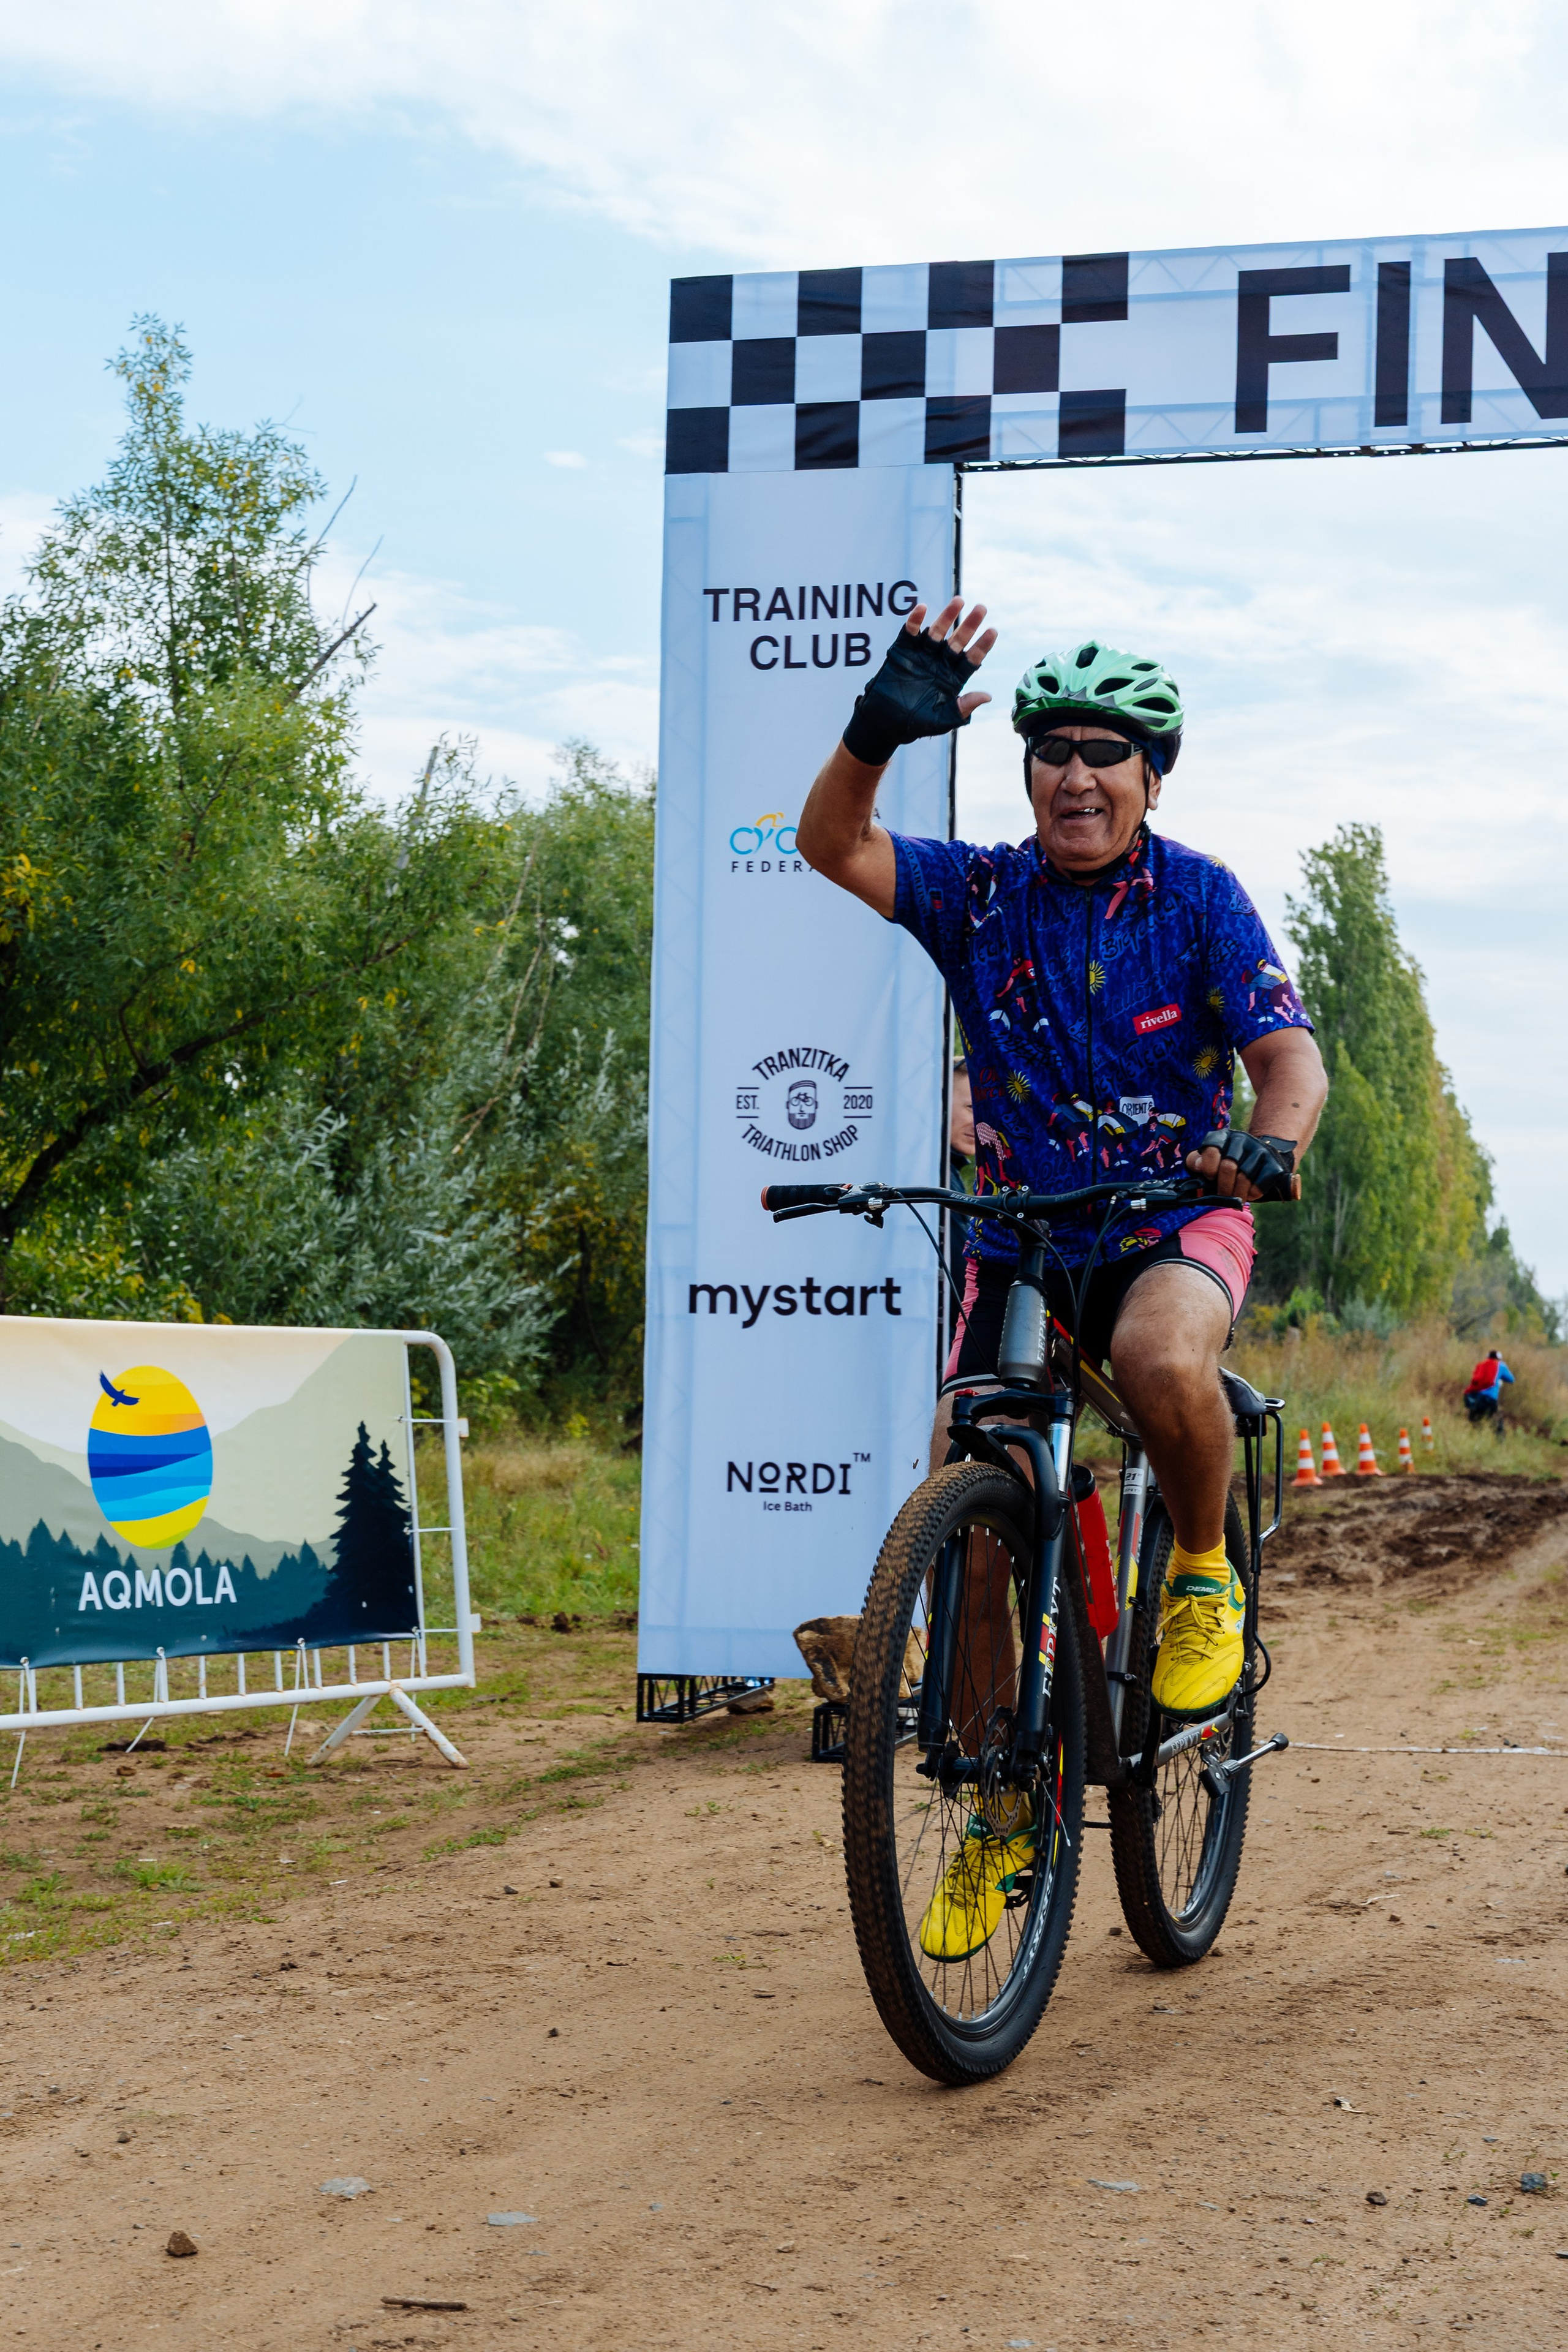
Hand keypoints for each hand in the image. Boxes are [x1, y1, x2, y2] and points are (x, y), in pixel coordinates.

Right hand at [901, 597, 996, 719]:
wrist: (884, 723)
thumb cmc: (914, 724)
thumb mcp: (942, 720)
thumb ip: (963, 708)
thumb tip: (987, 696)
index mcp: (953, 678)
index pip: (972, 659)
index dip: (982, 645)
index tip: (993, 631)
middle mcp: (940, 663)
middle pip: (959, 640)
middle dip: (970, 625)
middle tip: (982, 608)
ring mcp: (922, 654)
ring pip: (937, 631)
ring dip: (947, 616)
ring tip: (958, 602)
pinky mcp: (902, 650)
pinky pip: (910, 632)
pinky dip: (914, 620)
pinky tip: (922, 608)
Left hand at [1184, 1129, 1300, 1202]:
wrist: (1258, 1163)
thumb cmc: (1224, 1167)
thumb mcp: (1206, 1162)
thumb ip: (1196, 1162)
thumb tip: (1200, 1167)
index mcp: (1221, 1137)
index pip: (1211, 1149)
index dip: (1208, 1169)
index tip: (1210, 1178)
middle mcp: (1241, 1138)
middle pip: (1228, 1167)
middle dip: (1223, 1188)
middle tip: (1223, 1196)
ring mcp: (1259, 1149)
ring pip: (1244, 1178)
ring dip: (1238, 1194)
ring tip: (1236, 1198)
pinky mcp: (1273, 1164)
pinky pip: (1259, 1185)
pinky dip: (1252, 1194)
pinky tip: (1249, 1194)